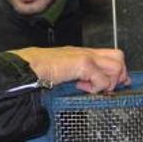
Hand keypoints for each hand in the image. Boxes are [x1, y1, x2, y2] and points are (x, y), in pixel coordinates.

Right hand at [8, 47, 129, 93]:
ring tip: (93, 89)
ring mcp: (85, 56)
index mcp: (80, 54)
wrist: (23, 69)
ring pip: (116, 65)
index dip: (116, 72)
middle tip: (107, 89)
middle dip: (118, 75)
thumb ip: (74, 79)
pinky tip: (82, 88)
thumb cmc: (35, 73)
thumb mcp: (60, 75)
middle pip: (118, 56)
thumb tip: (85, 88)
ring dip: (109, 81)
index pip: (110, 56)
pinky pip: (102, 78)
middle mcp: (85, 52)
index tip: (113, 86)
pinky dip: (97, 87)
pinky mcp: (83, 63)